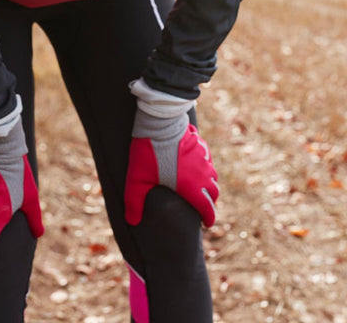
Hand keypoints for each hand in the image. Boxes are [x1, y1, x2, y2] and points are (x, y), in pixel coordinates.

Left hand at [124, 82, 218, 227]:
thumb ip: (134, 203)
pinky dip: (206, 167)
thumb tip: (132, 221)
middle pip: (214, 193)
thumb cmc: (149, 152)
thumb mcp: (137, 180)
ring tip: (201, 188)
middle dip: (210, 202)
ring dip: (210, 184)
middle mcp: (202, 174)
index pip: (206, 208)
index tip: (207, 224)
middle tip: (204, 207)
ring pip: (213, 176)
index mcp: (191, 186)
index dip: (209, 218)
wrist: (159, 122)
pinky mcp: (201, 145)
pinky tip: (198, 165)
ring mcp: (203, 158)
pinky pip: (208, 159)